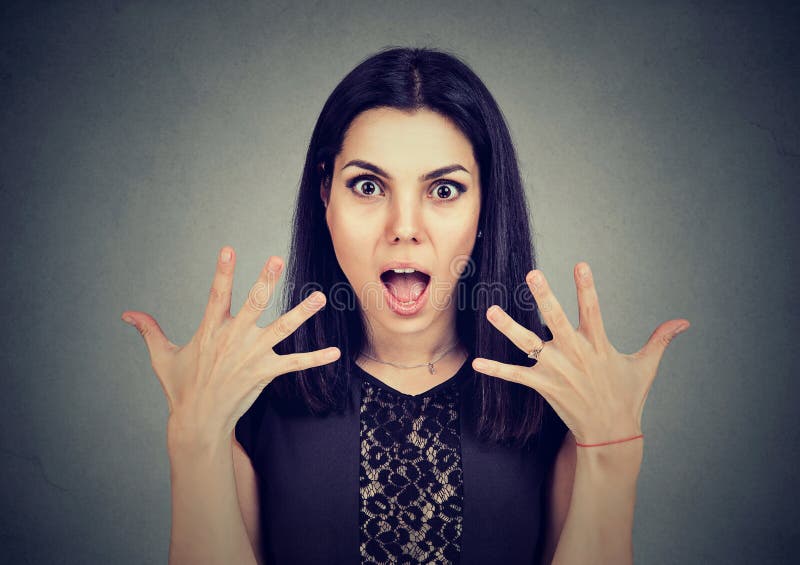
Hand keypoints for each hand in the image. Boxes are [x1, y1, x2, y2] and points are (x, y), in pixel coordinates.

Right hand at [121, 246, 340, 446]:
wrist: (198, 422)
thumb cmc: (181, 387)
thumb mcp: (162, 357)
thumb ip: (149, 331)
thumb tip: (127, 314)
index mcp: (210, 330)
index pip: (216, 294)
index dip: (223, 271)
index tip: (229, 249)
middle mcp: (233, 339)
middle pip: (253, 304)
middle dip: (266, 281)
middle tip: (277, 260)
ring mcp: (252, 355)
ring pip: (282, 328)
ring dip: (302, 313)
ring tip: (319, 297)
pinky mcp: (266, 373)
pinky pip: (295, 364)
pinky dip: (315, 359)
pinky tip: (335, 353)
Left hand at [472, 262, 689, 445]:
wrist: (611, 433)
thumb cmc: (627, 396)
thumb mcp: (645, 366)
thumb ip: (660, 340)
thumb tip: (684, 322)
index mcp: (598, 344)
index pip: (593, 309)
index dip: (586, 287)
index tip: (579, 264)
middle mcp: (575, 354)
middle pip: (556, 319)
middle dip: (544, 297)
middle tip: (532, 274)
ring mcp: (556, 370)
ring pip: (528, 344)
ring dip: (508, 328)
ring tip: (491, 310)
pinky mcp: (543, 386)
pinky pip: (515, 375)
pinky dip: (496, 370)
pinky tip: (475, 363)